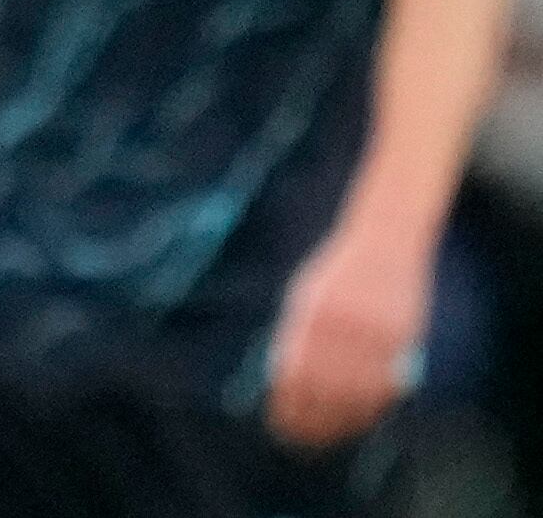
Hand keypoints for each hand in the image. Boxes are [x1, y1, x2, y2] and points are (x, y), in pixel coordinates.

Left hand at [265, 218, 428, 447]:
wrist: (384, 242)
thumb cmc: (339, 271)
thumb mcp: (307, 297)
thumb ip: (297, 335)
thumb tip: (284, 381)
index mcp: (311, 314)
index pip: (294, 373)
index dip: (287, 405)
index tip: (280, 425)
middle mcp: (341, 325)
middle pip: (325, 389)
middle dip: (311, 421)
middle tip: (301, 440)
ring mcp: (374, 333)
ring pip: (358, 393)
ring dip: (342, 421)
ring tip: (329, 436)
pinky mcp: (403, 338)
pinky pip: (387, 384)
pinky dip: (372, 406)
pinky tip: (360, 418)